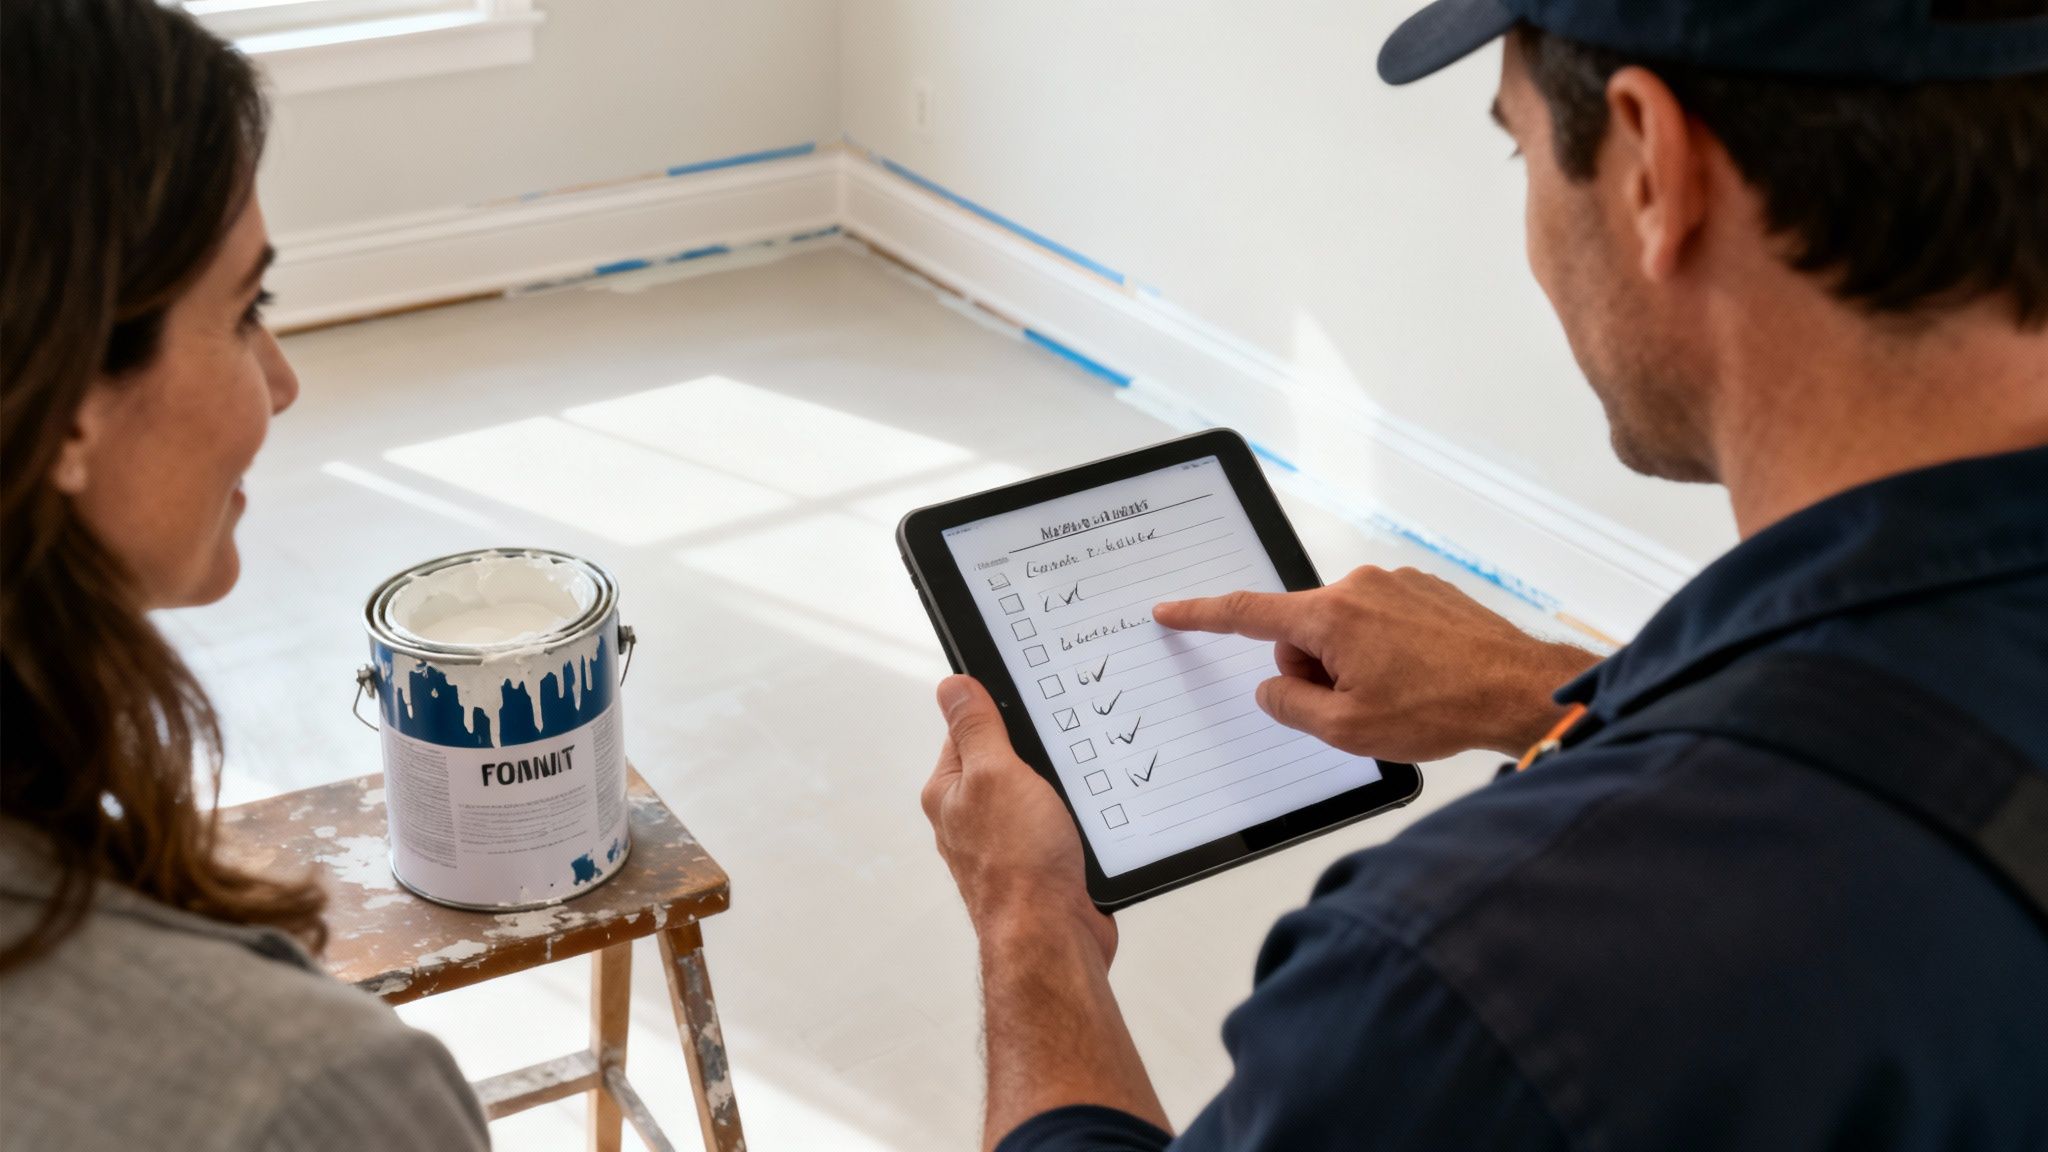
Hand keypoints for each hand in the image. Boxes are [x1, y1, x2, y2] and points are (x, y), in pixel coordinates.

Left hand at [922, 675, 1116, 965]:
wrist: (1053, 939)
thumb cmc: (1018, 867)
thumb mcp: (996, 774)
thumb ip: (976, 728)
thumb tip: (953, 686)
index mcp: (950, 792)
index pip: (968, 730)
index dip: (1000, 710)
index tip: (1031, 700)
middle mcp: (973, 818)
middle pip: (1009, 760)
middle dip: (1038, 752)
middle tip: (1062, 745)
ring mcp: (1008, 843)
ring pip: (1040, 793)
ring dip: (1063, 788)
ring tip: (1079, 786)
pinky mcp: (1042, 864)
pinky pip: (1062, 825)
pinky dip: (1078, 819)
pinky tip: (1092, 818)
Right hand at [1154, 566, 1599, 761]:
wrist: (1518, 689)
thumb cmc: (1441, 708)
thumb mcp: (1346, 730)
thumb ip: (1290, 705)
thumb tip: (1274, 688)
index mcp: (1330, 616)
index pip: (1247, 613)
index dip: (1202, 615)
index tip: (1171, 611)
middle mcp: (1359, 587)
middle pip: (1302, 630)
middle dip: (1313, 668)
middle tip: (1355, 706)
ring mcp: (1395, 584)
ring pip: (1343, 628)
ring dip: (1353, 662)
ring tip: (1400, 695)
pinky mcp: (1425, 590)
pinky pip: (1380, 620)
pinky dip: (1385, 650)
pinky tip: (1420, 677)